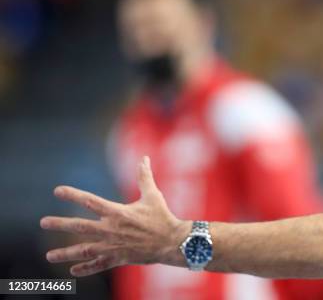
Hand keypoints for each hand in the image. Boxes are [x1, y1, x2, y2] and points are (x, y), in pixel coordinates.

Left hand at [40, 156, 191, 276]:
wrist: (172, 241)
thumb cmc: (162, 216)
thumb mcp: (153, 195)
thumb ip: (144, 177)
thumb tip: (144, 158)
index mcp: (118, 212)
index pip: (90, 201)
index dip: (73, 195)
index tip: (57, 191)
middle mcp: (112, 229)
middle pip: (80, 227)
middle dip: (60, 224)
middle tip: (43, 222)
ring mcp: (114, 245)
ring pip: (84, 250)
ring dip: (66, 253)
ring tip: (49, 256)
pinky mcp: (119, 258)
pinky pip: (98, 264)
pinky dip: (85, 268)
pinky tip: (72, 270)